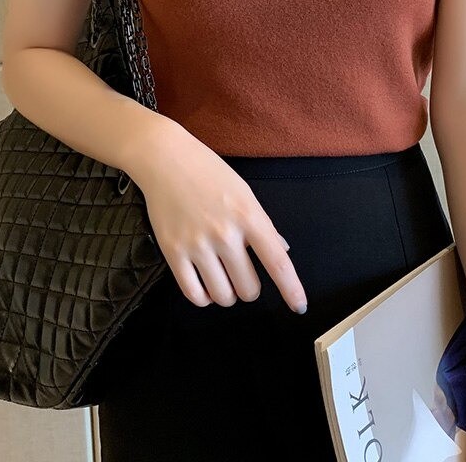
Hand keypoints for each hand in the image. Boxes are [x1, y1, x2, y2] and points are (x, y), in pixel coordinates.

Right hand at [130, 121, 308, 313]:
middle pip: (248, 288)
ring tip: (223, 279)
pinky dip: (204, 298)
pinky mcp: (173, 252)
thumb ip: (263, 225)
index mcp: (248, 215)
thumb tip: (282, 251)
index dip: (291, 289)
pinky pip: (193, 294)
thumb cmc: (208, 173)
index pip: (277, 262)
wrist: (166, 159)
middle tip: (242, 275)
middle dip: (249, 288)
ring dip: (227, 294)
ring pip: (222, 296)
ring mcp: (197, 244)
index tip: (299, 306)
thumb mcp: (244, 193)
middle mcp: (225, 233)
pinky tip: (205, 286)